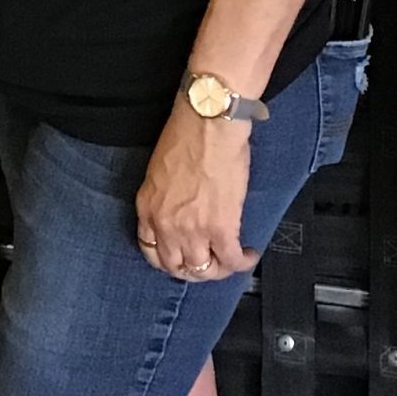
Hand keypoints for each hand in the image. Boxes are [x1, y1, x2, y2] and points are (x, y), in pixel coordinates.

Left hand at [135, 108, 255, 282]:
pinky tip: (249, 254)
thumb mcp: (159, 172)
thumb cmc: (186, 136)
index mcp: (147, 208)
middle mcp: (165, 226)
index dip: (169, 259)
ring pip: (203, 270)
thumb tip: (181, 211)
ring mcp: (192, 231)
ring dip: (218, 270)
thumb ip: (165, 198)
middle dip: (193, 270)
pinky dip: (242, 263)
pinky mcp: (221, 230)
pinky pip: (231, 261)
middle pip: (176, 267)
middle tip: (208, 263)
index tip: (181, 257)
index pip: (151, 251)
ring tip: (229, 261)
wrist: (208, 125)